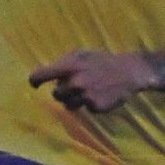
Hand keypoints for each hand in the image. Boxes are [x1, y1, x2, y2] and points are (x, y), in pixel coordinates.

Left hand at [30, 50, 152, 113]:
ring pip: (68, 105)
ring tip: (87, 91)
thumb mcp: (82, 54)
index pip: (42, 75)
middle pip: (55, 95)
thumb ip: (64, 64)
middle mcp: (75, 82)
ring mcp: (85, 96)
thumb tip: (46, 74)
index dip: (35, 81)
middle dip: (62, 92)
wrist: (129, 72)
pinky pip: (84, 109)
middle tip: (74, 86)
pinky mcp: (95, 107)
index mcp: (69, 66)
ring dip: (74, 100)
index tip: (34, 84)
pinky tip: (99, 95)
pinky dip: (89, 104)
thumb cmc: (102, 61)